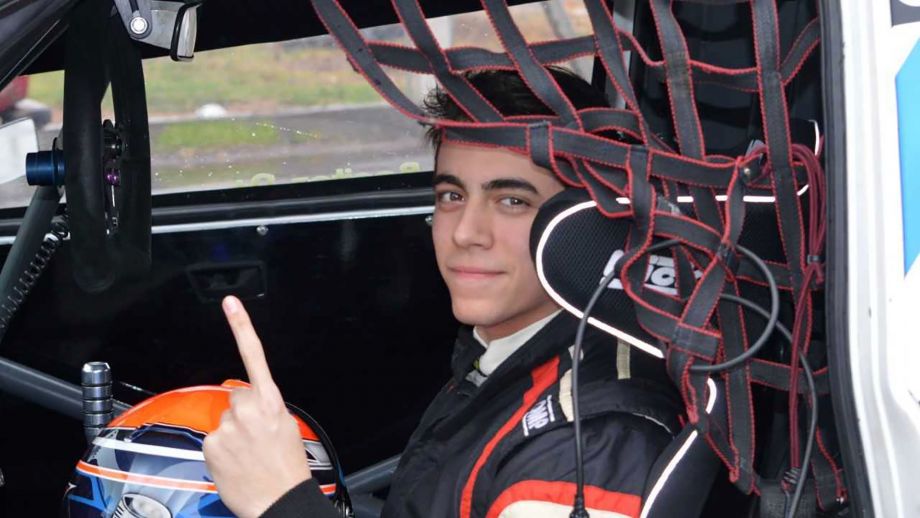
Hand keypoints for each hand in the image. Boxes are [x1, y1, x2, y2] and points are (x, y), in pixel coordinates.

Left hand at [203, 296, 311, 517]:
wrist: (279, 501)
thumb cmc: (287, 469)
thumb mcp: (287, 428)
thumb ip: (267, 408)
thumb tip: (250, 404)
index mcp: (271, 402)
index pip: (254, 356)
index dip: (241, 327)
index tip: (230, 304)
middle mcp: (247, 409)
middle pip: (235, 397)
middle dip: (242, 413)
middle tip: (256, 438)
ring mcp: (227, 426)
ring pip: (224, 421)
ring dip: (232, 434)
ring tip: (248, 455)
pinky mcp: (211, 444)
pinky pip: (213, 440)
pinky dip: (222, 451)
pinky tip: (236, 463)